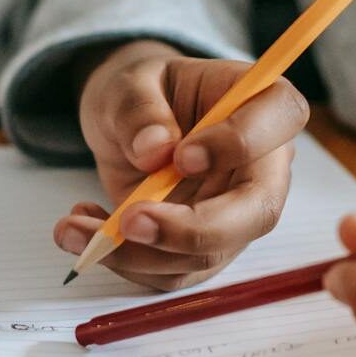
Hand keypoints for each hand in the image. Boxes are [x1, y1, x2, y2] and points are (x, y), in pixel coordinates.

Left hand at [55, 40, 308, 290]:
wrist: (128, 123)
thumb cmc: (143, 93)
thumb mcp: (129, 83)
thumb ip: (140, 109)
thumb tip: (155, 150)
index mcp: (260, 103)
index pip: (281, 118)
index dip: (240, 143)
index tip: (182, 156)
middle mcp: (261, 165)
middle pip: (258, 211)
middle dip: (191, 229)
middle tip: (129, 221)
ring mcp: (236, 214)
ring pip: (207, 255)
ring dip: (138, 254)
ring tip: (74, 229)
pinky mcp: (203, 248)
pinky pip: (172, 272)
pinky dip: (125, 261)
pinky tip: (88, 229)